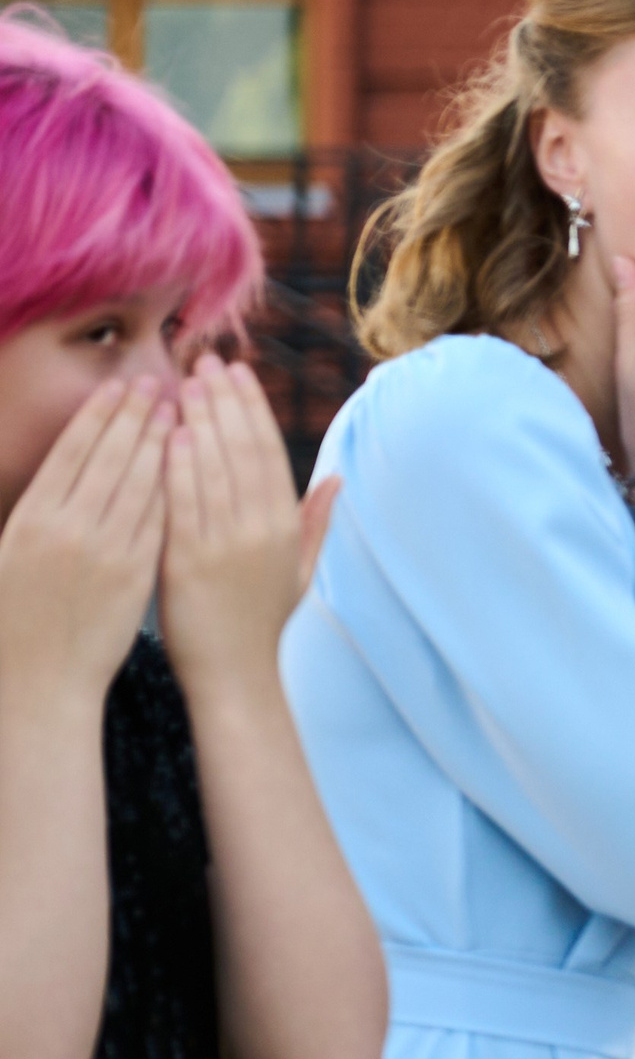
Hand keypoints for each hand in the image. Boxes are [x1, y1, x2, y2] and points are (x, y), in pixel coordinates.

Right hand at [0, 377, 171, 704]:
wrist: (37, 678)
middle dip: (137, 415)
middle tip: (160, 379)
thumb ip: (40, 511)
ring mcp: (103, 552)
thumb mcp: (11, 554)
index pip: (71, 453)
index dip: (99, 416)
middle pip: (109, 458)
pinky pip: (160, 522)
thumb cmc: (17, 617)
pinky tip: (194, 463)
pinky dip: (176, 487)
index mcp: (30, 519)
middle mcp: (66, 529)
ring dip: (163, 442)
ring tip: (182, 408)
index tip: (120, 386)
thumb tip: (62, 473)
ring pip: (139, 484)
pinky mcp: (134, 576)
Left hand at [157, 357, 333, 694]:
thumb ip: (315, 520)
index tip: (238, 371)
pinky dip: (176, 465)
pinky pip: (182, 503)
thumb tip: (339, 478)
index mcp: (284, 528)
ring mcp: (223, 545)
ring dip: (198, 419)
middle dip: (224, 400)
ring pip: (211, 468)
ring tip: (185, 382)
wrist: (236, 673)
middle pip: (241, 450)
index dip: (253, 408)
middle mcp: (258, 530)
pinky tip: (168, 432)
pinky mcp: (187, 561)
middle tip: (206, 361)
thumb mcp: (300, 569)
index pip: (269, 452)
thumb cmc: (264, 620)